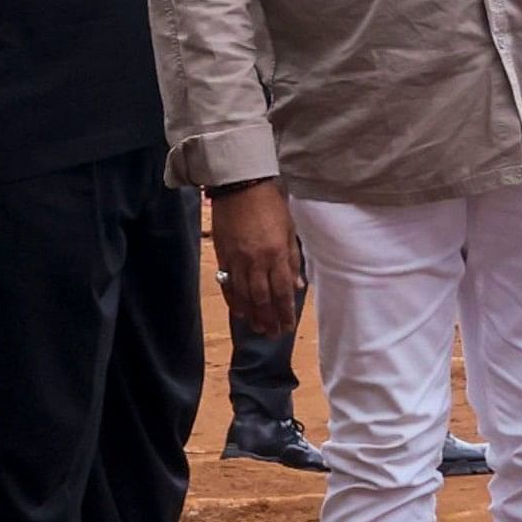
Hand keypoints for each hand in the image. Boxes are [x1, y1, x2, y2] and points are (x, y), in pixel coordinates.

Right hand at [209, 179, 302, 337]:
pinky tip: (239, 312)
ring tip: (257, 328)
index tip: (288, 326)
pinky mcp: (222, 255)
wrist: (239, 188)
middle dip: (269, 318)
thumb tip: (298, 287)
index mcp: (276, 254)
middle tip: (272, 334)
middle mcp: (256, 261)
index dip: (285, 311)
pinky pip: (227, 283)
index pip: (283, 291)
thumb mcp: (289, 231)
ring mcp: (237, 259)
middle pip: (262, 298)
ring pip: (244, 294)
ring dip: (252, 314)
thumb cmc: (271, 206)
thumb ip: (293, 261)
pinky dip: (233, 300)